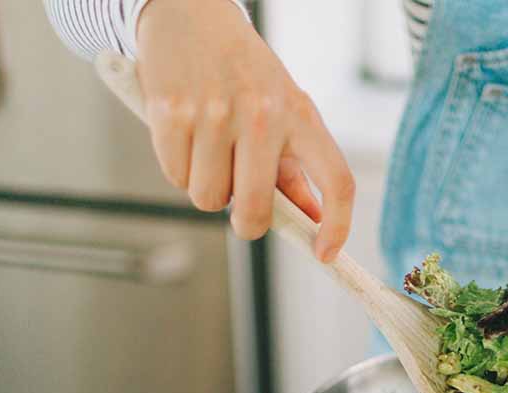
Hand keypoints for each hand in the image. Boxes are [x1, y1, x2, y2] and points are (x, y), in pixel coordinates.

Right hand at [136, 0, 353, 260]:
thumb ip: (295, 168)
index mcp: (301, 114)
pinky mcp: (171, 113)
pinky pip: (176, 177)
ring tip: (211, 152)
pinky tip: (185, 136)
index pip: (336, 180)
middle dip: (248, 224)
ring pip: (208, 199)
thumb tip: (310, 221)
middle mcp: (262, 114)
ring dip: (207, 189)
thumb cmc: (244, 72)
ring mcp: (215, 114)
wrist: (189, 14)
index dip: (336, 225)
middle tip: (242, 211)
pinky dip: (179, 168)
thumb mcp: (283, 109)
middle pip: (255, 209)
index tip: (326, 253)